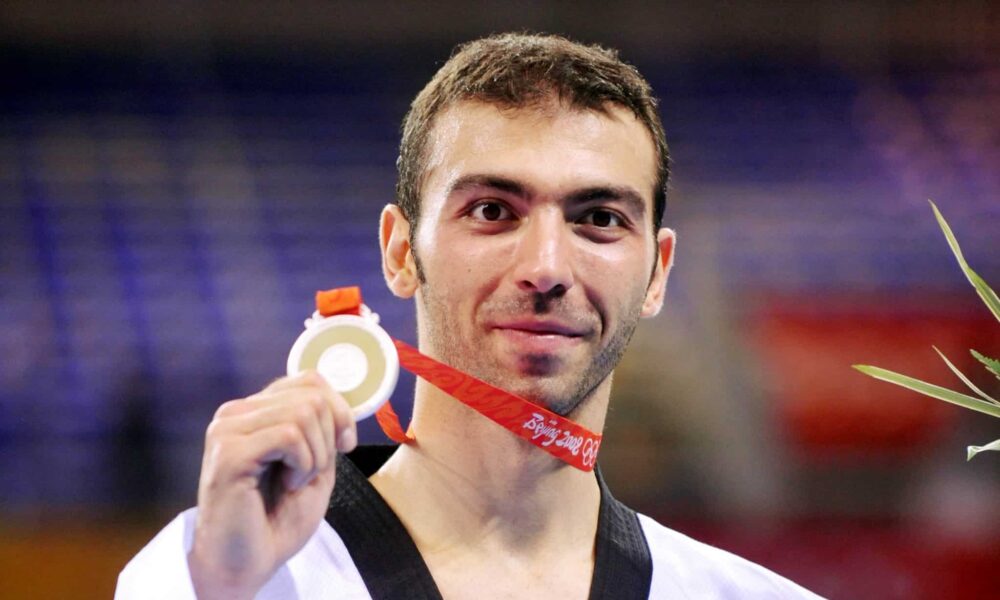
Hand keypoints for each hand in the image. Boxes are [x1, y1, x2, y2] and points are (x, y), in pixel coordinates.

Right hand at [187, 371, 356, 598]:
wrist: (248, 563)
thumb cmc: (278, 519)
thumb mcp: (315, 462)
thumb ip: (324, 427)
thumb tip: (343, 400)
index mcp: (254, 411)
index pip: (310, 379)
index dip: (339, 410)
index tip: (343, 445)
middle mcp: (235, 413)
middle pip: (313, 395)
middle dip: (328, 438)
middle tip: (308, 473)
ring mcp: (228, 429)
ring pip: (305, 412)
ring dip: (315, 455)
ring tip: (294, 481)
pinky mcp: (229, 452)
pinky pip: (290, 436)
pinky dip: (303, 464)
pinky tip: (286, 484)